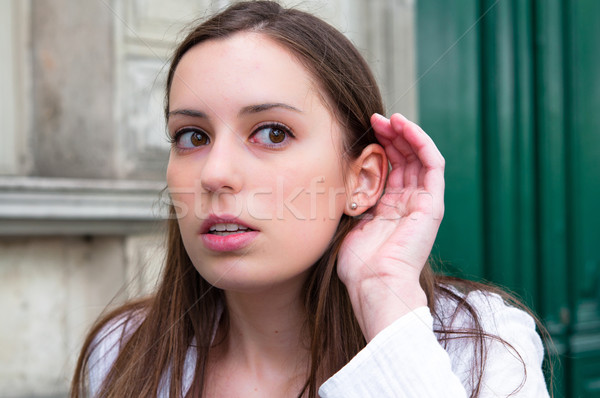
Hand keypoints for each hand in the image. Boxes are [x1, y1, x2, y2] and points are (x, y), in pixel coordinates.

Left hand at [337, 113, 444, 340]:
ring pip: (419, 157)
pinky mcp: (433, 204)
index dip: (378, 146)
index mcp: (389, 208)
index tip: (361, 130)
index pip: (389, 168)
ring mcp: (422, 203)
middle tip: (372, 119)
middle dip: (390, 135)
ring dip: (405, 133)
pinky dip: (421, 142)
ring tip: (388, 118)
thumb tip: (337, 176)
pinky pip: (433, 164)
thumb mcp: (349, 223)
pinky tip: (404, 127)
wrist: (374, 284)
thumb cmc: (357, 263)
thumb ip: (351, 200)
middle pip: (404, 158)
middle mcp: (408, 203)